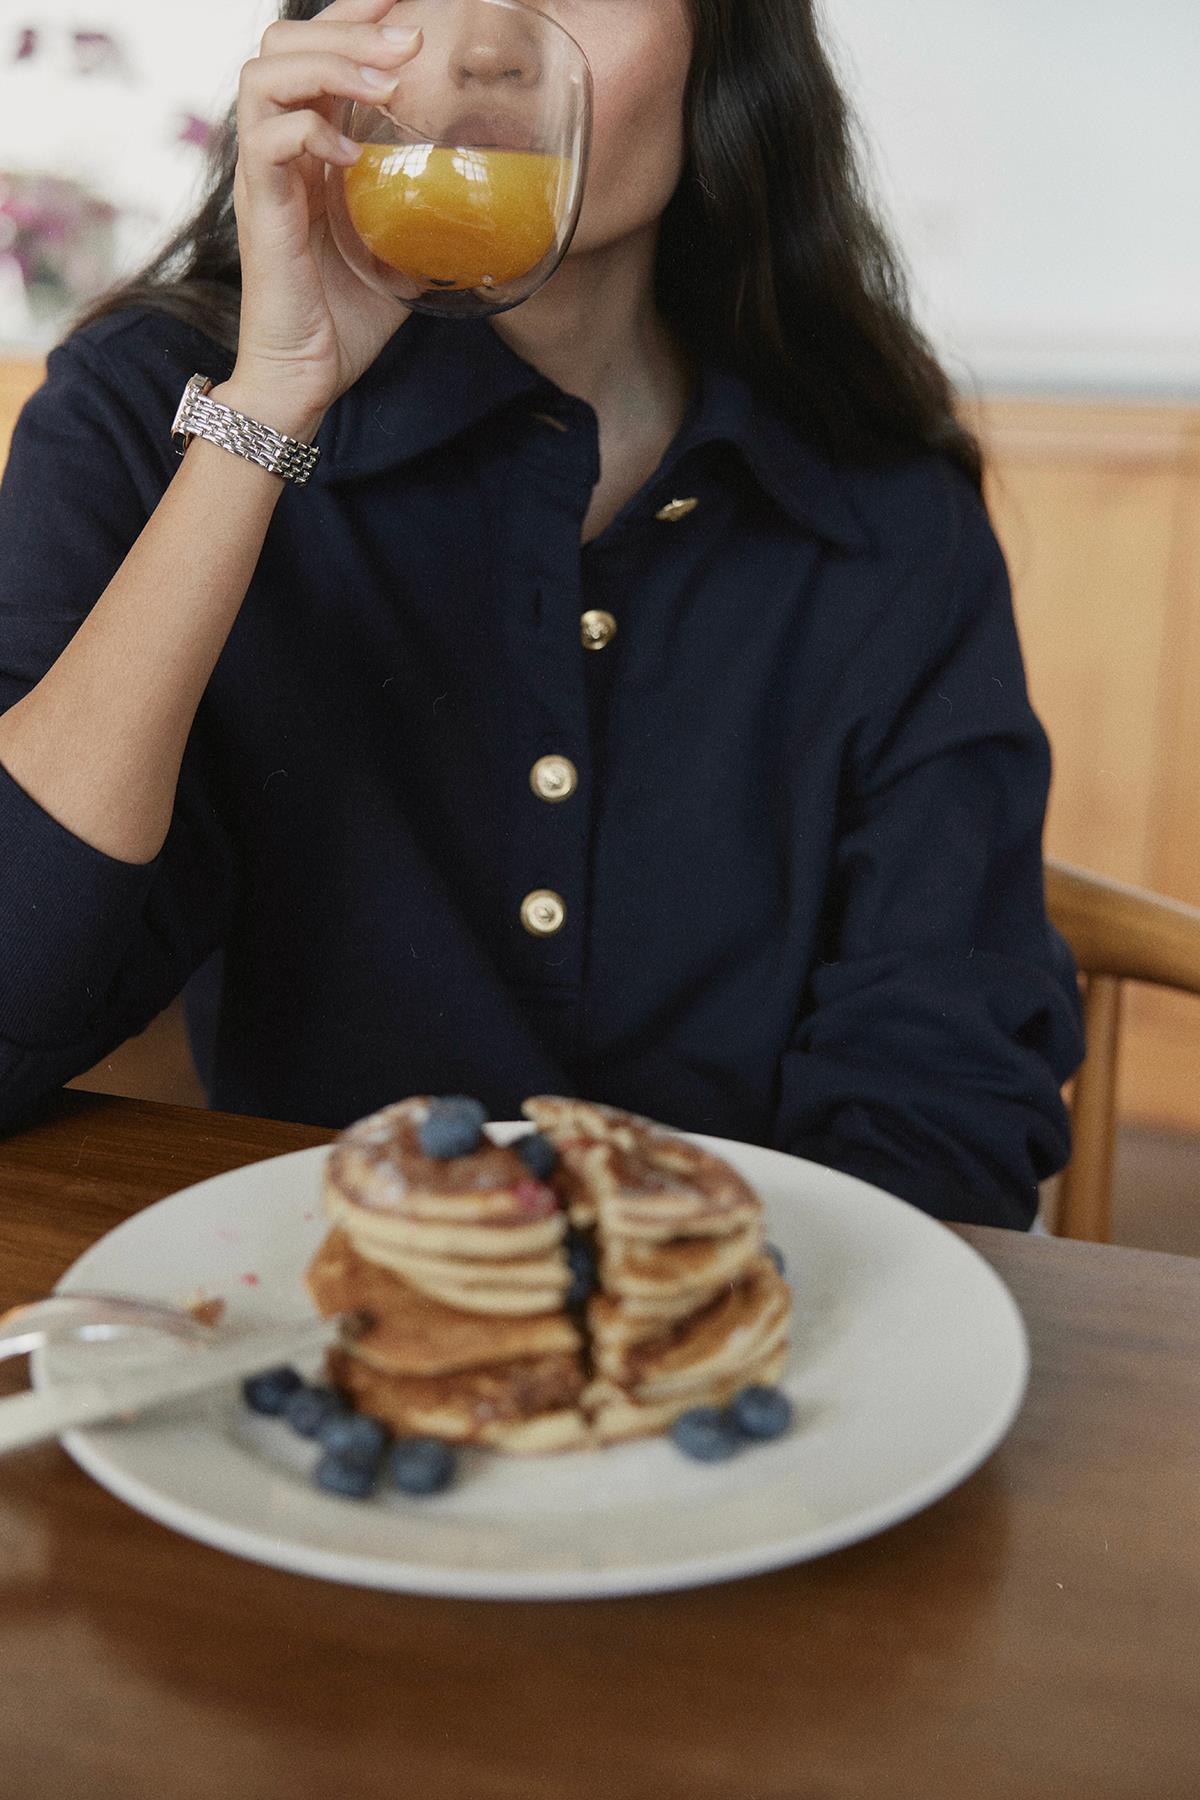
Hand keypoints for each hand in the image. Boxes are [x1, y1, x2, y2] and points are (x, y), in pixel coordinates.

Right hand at [228, 0, 423, 419]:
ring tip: (386, 81)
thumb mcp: (405, 251)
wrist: (306, 375)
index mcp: (309, 143)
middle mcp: (278, 146)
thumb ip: (430, 215)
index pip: (316, 48)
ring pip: (267, 73)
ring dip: (330, 62)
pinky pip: (269, 141)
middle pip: (286, 40)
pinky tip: (353, 152)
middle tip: (410, 38)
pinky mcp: (261, 208)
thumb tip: (491, 203)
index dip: (355, 12)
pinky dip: (311, 130)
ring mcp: (265, 174)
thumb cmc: (346, 317)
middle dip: (349, 23)